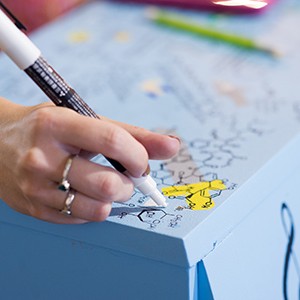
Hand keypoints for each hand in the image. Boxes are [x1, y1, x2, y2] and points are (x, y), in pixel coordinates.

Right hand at [0, 98, 179, 223]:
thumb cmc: (49, 127)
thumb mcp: (85, 120)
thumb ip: (132, 135)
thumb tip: (173, 146)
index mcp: (58, 125)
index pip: (114, 141)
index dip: (138, 155)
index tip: (141, 163)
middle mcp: (42, 157)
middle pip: (109, 184)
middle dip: (129, 184)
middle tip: (125, 177)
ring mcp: (35, 186)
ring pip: (98, 209)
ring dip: (114, 199)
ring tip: (107, 185)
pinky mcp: (33, 208)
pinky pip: (80, 219)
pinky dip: (93, 208)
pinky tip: (85, 192)